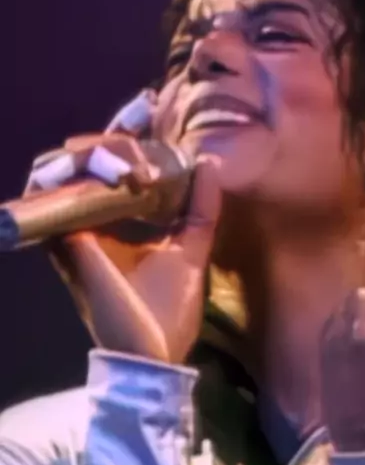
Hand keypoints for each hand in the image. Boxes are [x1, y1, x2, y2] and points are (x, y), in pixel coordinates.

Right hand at [24, 90, 221, 363]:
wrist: (156, 354)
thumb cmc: (168, 310)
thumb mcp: (190, 249)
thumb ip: (198, 209)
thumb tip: (208, 166)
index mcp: (110, 227)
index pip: (108, 172)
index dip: (121, 139)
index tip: (144, 110)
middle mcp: (86, 226)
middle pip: (85, 165)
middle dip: (112, 138)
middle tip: (140, 118)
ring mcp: (73, 233)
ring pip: (65, 172)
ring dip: (97, 152)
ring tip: (131, 149)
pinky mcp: (69, 242)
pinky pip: (57, 195)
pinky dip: (82, 173)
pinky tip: (119, 167)